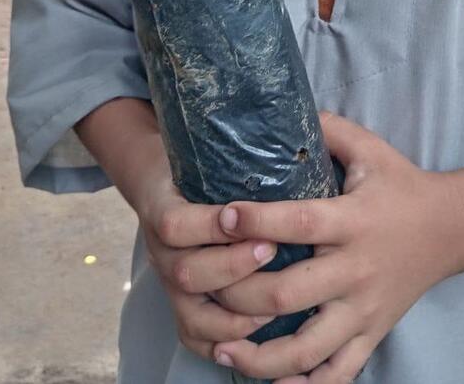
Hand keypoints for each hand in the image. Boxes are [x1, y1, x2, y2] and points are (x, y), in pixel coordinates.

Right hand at [134, 155, 279, 361]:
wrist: (161, 185)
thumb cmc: (198, 164)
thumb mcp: (205, 147)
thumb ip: (242, 142)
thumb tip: (302, 121)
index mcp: (163, 206)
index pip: (175, 224)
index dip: (208, 226)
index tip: (242, 214)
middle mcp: (161, 251)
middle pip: (186, 273)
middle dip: (232, 266)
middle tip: (271, 250)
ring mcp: (170, 285)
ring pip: (192, 315)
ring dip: (236, 314)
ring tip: (277, 303)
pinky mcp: (182, 309)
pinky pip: (196, 339)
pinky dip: (226, 343)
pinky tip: (259, 334)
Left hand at [210, 111, 456, 382]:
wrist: (453, 228)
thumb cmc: (401, 185)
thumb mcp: (370, 148)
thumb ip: (327, 129)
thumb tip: (282, 106)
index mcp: (353, 221)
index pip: (298, 223)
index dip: (256, 222)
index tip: (221, 216)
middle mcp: (356, 271)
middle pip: (290, 295)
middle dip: (241, 296)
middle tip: (205, 289)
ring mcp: (365, 311)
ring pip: (307, 349)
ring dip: (260, 357)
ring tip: (223, 349)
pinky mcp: (372, 334)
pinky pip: (337, 375)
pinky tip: (269, 380)